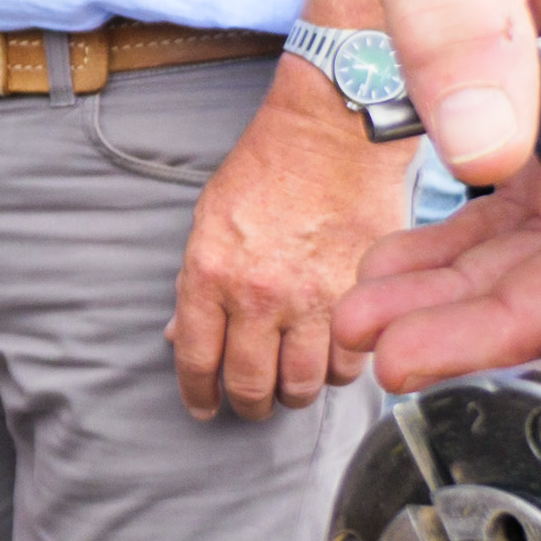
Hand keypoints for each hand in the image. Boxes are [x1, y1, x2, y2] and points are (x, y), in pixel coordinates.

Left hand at [170, 61, 408, 420]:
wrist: (333, 134)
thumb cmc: (267, 169)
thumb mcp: (209, 220)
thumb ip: (194, 284)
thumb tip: (179, 337)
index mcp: (210, 274)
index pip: (197, 360)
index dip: (198, 394)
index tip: (204, 407)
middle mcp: (259, 295)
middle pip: (252, 386)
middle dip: (248, 405)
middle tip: (252, 404)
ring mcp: (313, 300)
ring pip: (304, 385)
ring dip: (295, 393)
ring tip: (293, 385)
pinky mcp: (361, 297)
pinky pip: (350, 364)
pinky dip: (340, 370)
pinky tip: (333, 358)